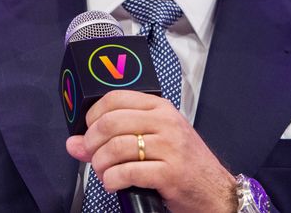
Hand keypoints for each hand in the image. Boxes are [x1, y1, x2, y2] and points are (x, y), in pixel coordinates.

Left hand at [65, 90, 235, 212]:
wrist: (216, 191)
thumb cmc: (185, 164)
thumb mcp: (155, 141)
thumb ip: (114, 139)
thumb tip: (74, 143)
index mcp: (161, 108)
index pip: (115, 98)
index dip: (93, 116)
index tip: (88, 131)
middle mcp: (166, 123)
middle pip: (111, 123)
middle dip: (91, 143)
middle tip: (91, 155)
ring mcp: (170, 148)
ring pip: (115, 148)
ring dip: (100, 165)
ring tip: (104, 173)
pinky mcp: (170, 173)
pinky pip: (127, 172)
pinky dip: (112, 181)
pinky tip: (114, 184)